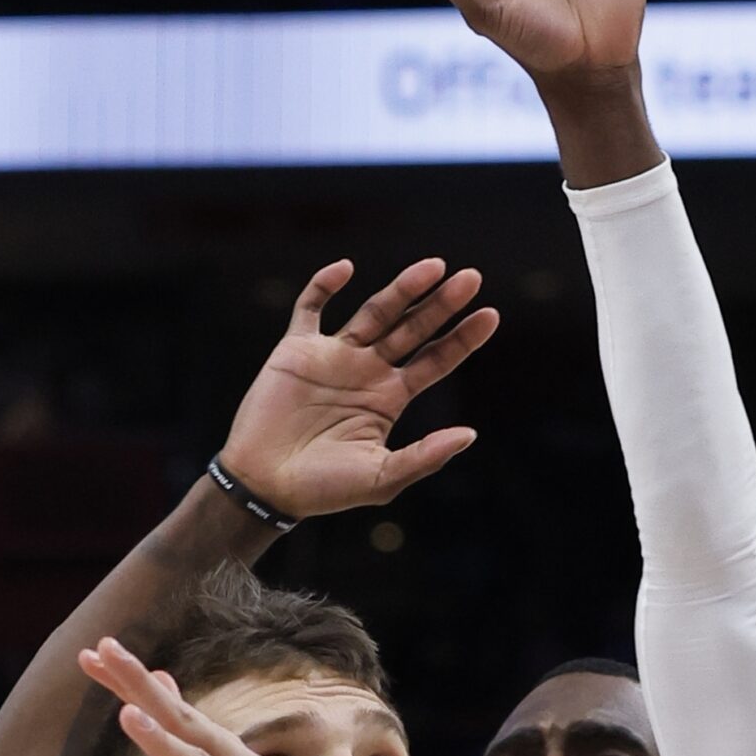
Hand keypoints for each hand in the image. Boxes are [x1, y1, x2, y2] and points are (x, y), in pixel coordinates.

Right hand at [218, 258, 497, 516]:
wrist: (265, 485)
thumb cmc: (323, 489)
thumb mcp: (382, 478)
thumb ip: (424, 456)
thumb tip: (470, 435)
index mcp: (389, 398)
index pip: (435, 360)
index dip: (463, 338)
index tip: (491, 315)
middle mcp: (367, 371)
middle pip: (413, 328)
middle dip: (441, 305)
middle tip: (472, 278)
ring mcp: (333, 356)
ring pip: (375, 311)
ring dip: (403, 289)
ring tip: (434, 266)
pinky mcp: (295, 349)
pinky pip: (311, 307)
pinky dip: (324, 285)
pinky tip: (346, 268)